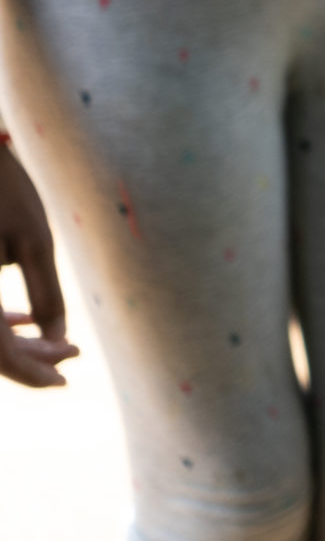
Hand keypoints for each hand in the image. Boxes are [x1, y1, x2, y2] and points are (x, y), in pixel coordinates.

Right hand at [0, 142, 74, 388]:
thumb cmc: (1, 188)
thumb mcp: (33, 238)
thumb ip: (46, 292)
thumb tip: (59, 336)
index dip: (31, 372)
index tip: (63, 382)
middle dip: (29, 357)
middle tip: (72, 356)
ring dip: (14, 342)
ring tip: (60, 342)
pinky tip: (26, 321)